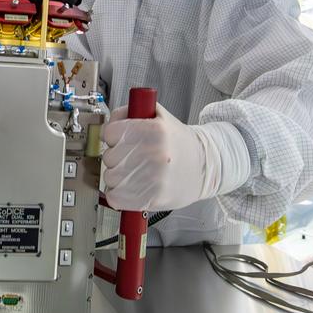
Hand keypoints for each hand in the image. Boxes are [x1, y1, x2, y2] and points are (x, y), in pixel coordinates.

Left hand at [102, 104, 229, 210]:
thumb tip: (108, 124)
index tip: (121, 139)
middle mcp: (153, 154)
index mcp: (155, 130)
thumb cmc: (179, 143)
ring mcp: (152, 179)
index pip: (110, 132)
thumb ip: (130, 112)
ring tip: (135, 172)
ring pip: (110, 178)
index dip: (113, 135)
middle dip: (117, 156)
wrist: (204, 167)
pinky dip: (119, 194)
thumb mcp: (159, 116)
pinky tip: (132, 186)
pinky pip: (115, 198)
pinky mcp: (150, 199)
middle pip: (109, 157)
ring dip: (118, 176)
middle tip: (132, 156)